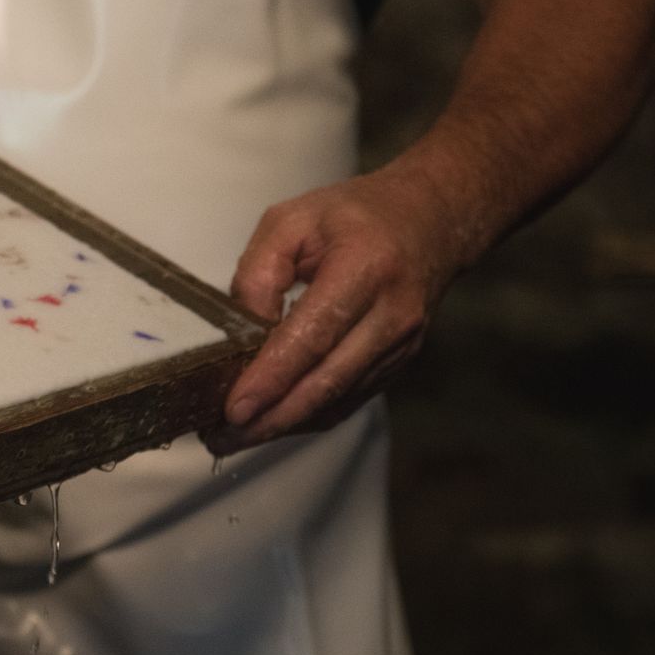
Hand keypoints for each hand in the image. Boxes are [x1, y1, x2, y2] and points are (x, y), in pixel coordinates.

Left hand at [204, 165, 475, 454]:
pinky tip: (273, 422)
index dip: (273, 377)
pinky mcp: (401, 361)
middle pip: (328, 380)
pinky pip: (351, 398)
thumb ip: (258, 272)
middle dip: (273, 417)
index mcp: (366, 267)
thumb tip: (241, 332)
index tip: (235, 408)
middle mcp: (392, 312)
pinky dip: (310, 415)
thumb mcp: (291, 220)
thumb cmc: (352, 216)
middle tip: (223, 438)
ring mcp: (403, 343)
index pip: (314, 335)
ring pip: (339, 398)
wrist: (432, 220)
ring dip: (287, 424)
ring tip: (235, 438)